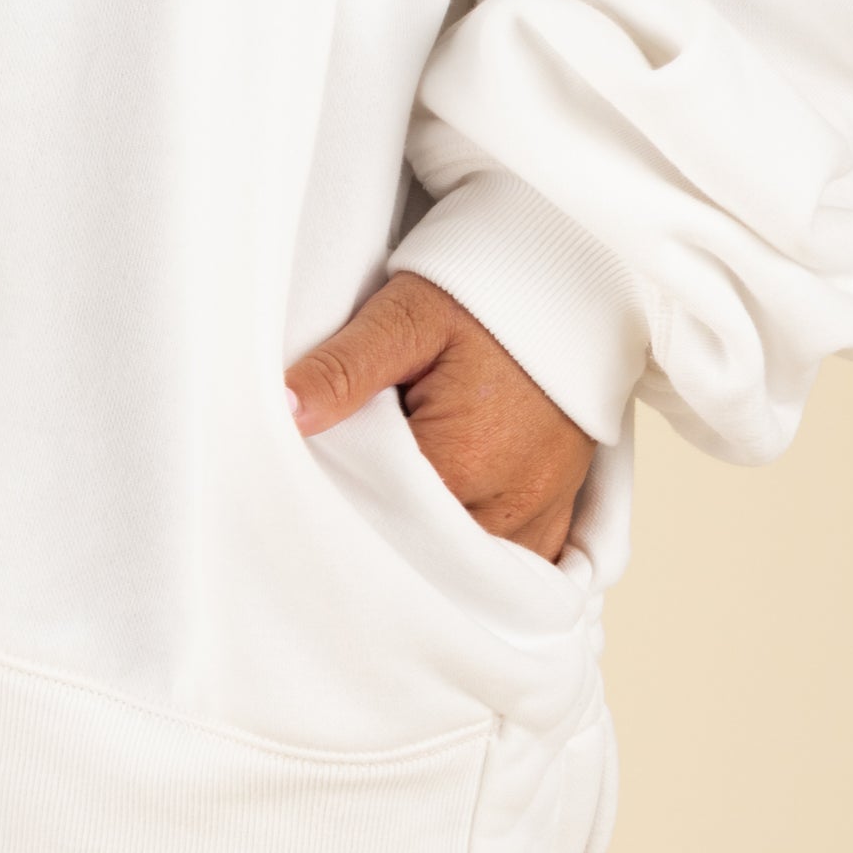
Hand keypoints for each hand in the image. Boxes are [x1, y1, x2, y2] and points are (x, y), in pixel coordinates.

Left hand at [286, 273, 596, 562]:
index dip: (343, 499)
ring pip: (464, 566)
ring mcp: (540, 514)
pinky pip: (510, 562)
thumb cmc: (481, 299)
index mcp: (462, 460)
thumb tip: (285, 409)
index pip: (378, 517)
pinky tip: (448, 521)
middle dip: (384, 527)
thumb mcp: (406, 317)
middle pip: (422, 551)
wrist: (567, 286)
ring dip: (430, 545)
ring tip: (402, 496)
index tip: (323, 475)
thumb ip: (345, 367)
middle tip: (358, 482)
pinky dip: (475, 550)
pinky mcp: (559, 513)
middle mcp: (508, 503)